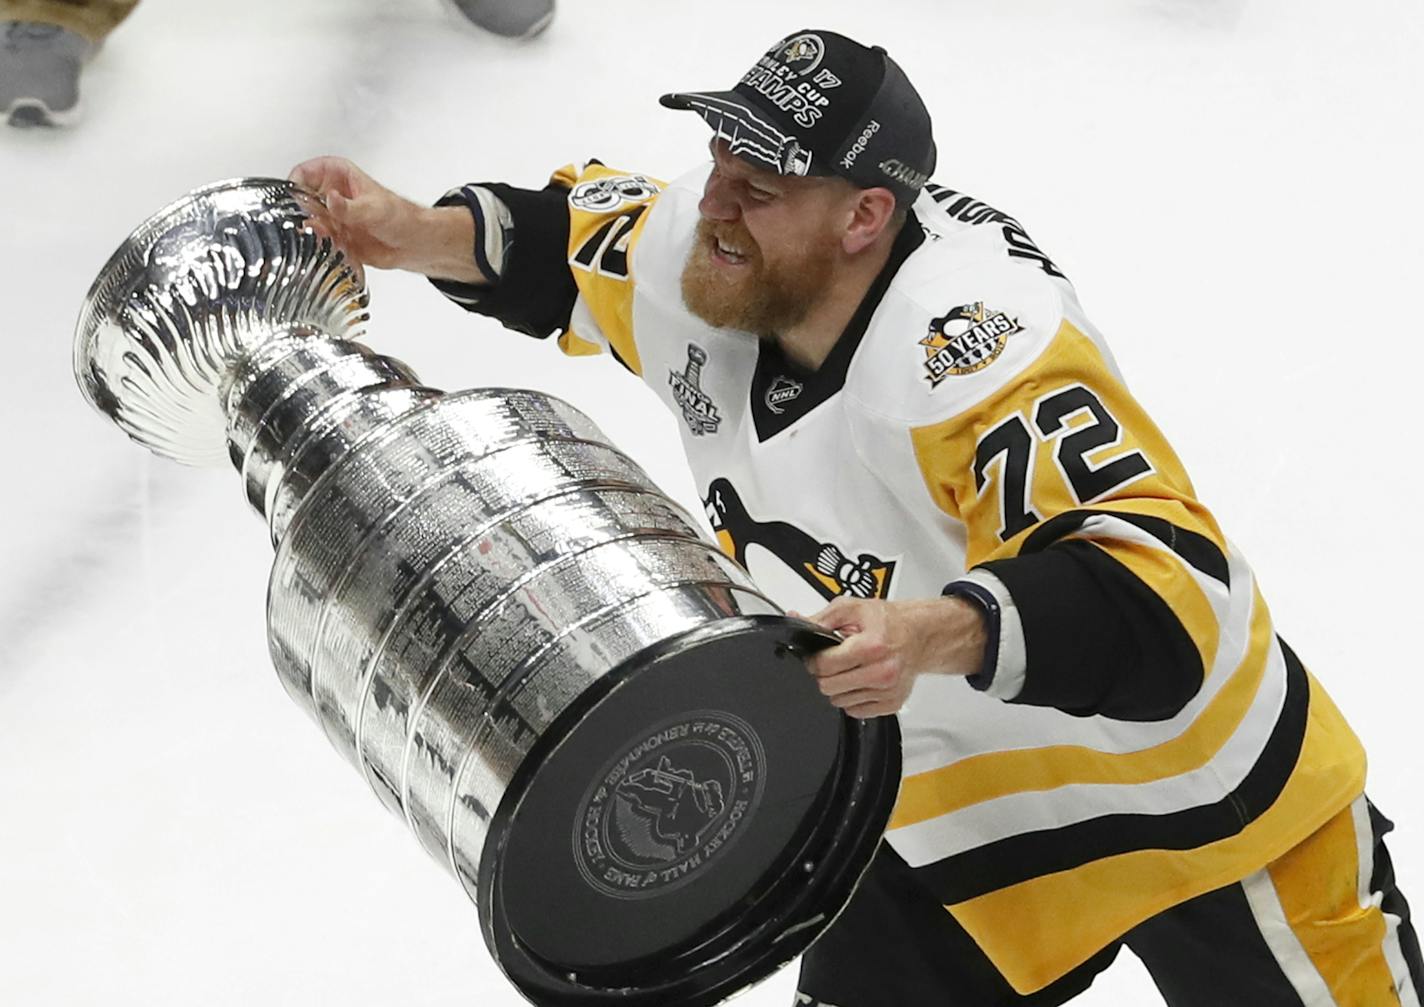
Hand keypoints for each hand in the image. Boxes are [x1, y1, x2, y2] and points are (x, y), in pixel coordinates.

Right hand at [287, 156, 482, 281]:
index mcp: (339, 175)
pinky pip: (318, 240)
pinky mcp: (334, 237)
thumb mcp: (373, 210)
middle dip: (302, 212)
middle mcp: (332, 194)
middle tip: (311, 222)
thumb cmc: (401, 217)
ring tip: (326, 236)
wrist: (413, 244)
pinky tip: (334, 247)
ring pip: (307, 221)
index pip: (306, 171)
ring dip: (312, 231)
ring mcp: (331, 216)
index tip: (295, 196)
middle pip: (301, 198)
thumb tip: (331, 200)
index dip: (297, 182)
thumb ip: (348, 208)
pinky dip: (321, 245)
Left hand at [796, 596, 986, 718]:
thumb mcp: (853, 608)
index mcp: (871, 646)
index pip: (824, 666)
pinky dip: (853, 698)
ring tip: (851, 668)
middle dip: (825, 674)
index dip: (814, 660)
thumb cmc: (889, 622)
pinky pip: (856, 711)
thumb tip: (797, 619)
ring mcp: (887, 691)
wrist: (920, 634)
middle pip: (828, 687)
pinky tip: (861, 680)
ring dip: (839, 687)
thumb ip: (823, 618)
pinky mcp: (891, 704)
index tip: (817, 656)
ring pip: (839, 701)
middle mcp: (881, 672)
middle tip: (834, 662)